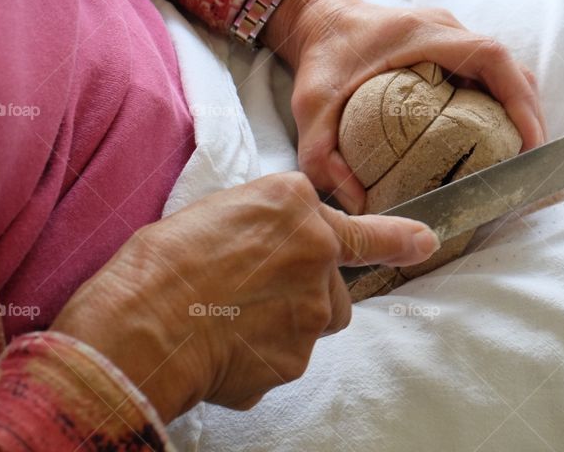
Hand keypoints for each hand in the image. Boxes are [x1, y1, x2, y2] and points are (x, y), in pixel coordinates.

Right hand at [51, 172, 438, 421]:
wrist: (138, 323)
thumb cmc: (161, 261)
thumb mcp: (217, 211)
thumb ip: (268, 224)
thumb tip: (281, 247)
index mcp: (293, 204)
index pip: (360, 224)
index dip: (398, 238)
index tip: (425, 242)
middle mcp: (317, 252)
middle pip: (331, 286)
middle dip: (303, 293)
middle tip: (245, 294)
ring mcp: (312, 309)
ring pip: (314, 325)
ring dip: (286, 325)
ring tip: (229, 321)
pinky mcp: (296, 358)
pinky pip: (283, 359)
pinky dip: (259, 357)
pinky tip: (221, 348)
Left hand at [261, 0, 546, 213]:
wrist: (319, 19)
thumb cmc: (321, 56)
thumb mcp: (311, 105)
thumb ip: (322, 154)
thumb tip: (357, 203)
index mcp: (424, 35)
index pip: (491, 58)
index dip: (519, 98)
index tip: (530, 141)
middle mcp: (447, 31)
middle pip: (511, 70)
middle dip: (530, 116)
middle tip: (530, 164)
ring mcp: (453, 38)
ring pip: (507, 74)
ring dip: (521, 112)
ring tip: (520, 159)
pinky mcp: (451, 51)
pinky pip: (491, 77)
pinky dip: (504, 107)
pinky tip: (498, 142)